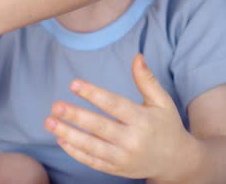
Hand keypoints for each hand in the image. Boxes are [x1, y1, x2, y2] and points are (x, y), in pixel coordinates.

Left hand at [44, 54, 193, 181]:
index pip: (114, 105)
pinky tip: (60, 138)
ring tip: (49, 121)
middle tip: (55, 106)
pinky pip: (92, 161)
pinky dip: (75, 152)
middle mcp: (133, 140)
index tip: (74, 84)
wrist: (176, 161)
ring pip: (92, 147)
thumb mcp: (162, 101)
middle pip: (99, 127)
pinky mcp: (116, 169)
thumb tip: (137, 56)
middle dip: (75, 116)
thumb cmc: (166, 125)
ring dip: (68, 134)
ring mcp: (124, 158)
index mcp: (143, 120)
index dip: (93, 94)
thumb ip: (147, 80)